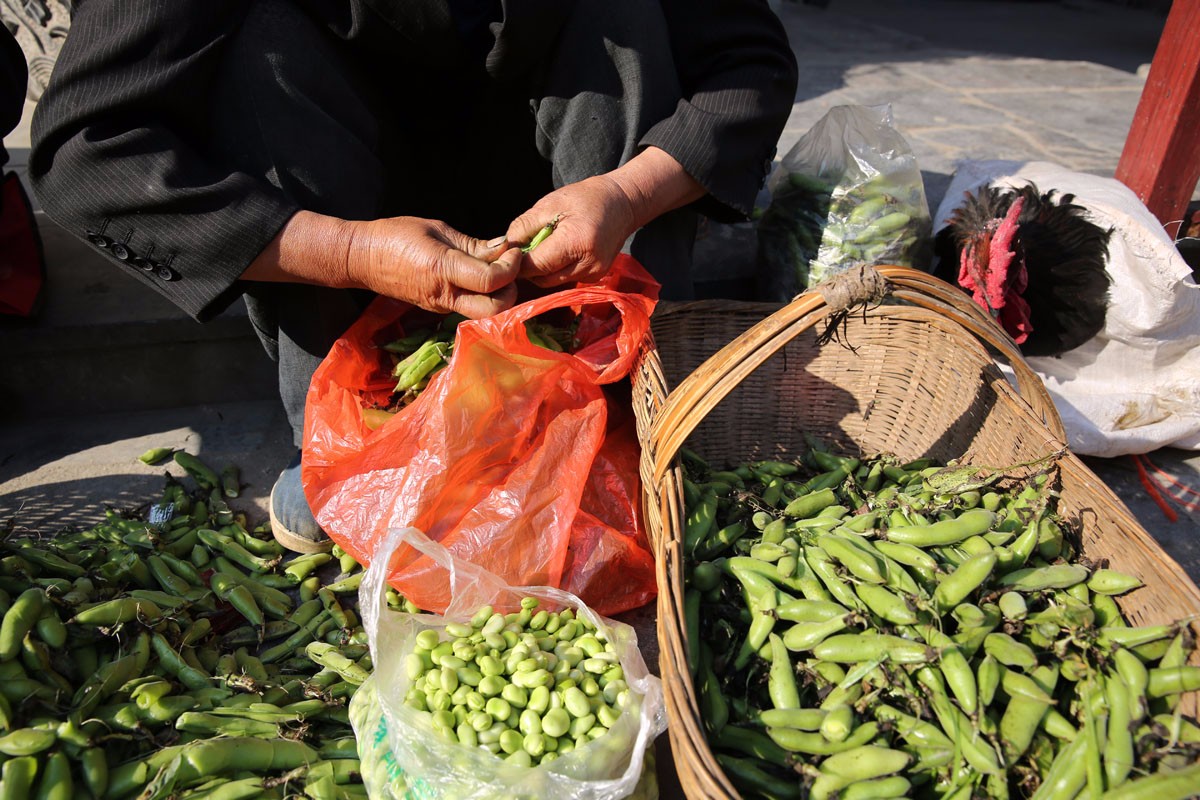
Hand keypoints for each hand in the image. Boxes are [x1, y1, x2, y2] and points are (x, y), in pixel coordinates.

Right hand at [244, 212, 521, 318]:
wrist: (362, 259)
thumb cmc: (396, 235)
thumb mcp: (436, 229)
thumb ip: (472, 244)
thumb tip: (503, 248)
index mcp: (442, 269)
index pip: (491, 280)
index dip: (511, 267)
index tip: (514, 250)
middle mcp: (444, 295)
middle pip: (494, 310)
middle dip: (512, 290)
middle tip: (512, 267)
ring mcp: (441, 307)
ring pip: (484, 312)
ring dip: (500, 294)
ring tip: (499, 268)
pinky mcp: (439, 309)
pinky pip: (470, 306)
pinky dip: (484, 294)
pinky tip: (482, 274)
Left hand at [502, 146, 705, 288]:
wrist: (623, 203)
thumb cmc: (586, 198)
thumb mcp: (550, 203)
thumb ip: (524, 226)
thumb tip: (504, 248)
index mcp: (576, 242)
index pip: (535, 265)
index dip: (517, 262)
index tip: (507, 253)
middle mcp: (588, 265)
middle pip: (542, 278)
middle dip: (528, 268)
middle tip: (521, 250)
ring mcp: (594, 274)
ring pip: (552, 282)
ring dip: (540, 271)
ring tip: (539, 249)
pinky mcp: (595, 277)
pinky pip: (564, 279)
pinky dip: (554, 270)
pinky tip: (555, 253)